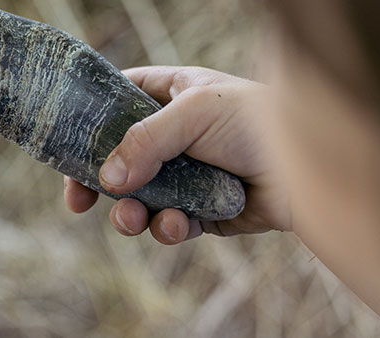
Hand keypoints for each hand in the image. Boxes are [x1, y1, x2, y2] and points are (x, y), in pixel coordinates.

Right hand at [64, 66, 290, 243]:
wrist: (315, 171)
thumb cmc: (259, 122)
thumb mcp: (194, 113)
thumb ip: (144, 142)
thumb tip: (106, 180)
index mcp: (171, 96)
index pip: (117, 102)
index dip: (88, 124)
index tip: (64, 148)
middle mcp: (175, 136)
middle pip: (117, 159)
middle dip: (98, 183)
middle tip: (79, 201)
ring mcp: (187, 175)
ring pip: (139, 199)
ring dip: (129, 213)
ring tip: (132, 219)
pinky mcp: (203, 212)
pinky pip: (170, 224)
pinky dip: (169, 228)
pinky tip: (180, 225)